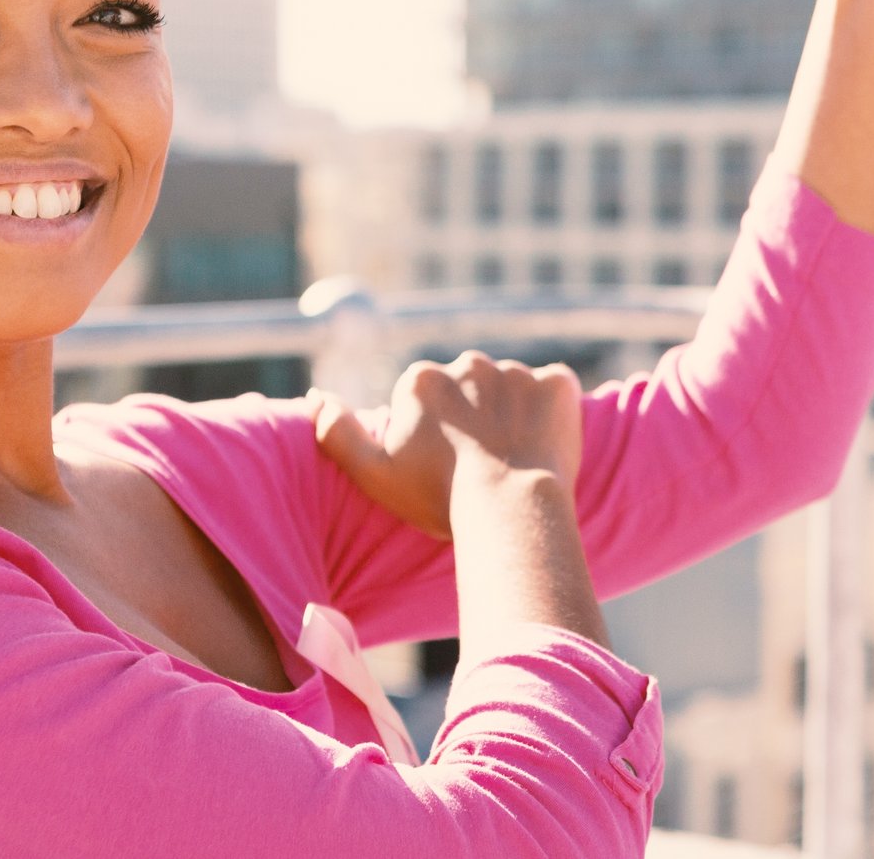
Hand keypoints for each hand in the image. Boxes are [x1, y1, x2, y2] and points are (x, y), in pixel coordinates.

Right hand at [310, 350, 584, 540]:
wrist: (510, 509)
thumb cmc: (439, 496)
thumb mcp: (373, 472)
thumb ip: (336, 431)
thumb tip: (315, 395)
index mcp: (421, 379)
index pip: (426, 401)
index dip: (436, 436)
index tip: (445, 468)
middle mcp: (468, 363)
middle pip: (470, 389)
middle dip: (475, 418)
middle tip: (483, 466)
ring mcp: (517, 370)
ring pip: (513, 390)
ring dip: (515, 415)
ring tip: (516, 462)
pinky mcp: (558, 383)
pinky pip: (556, 391)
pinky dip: (554, 412)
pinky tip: (548, 446)